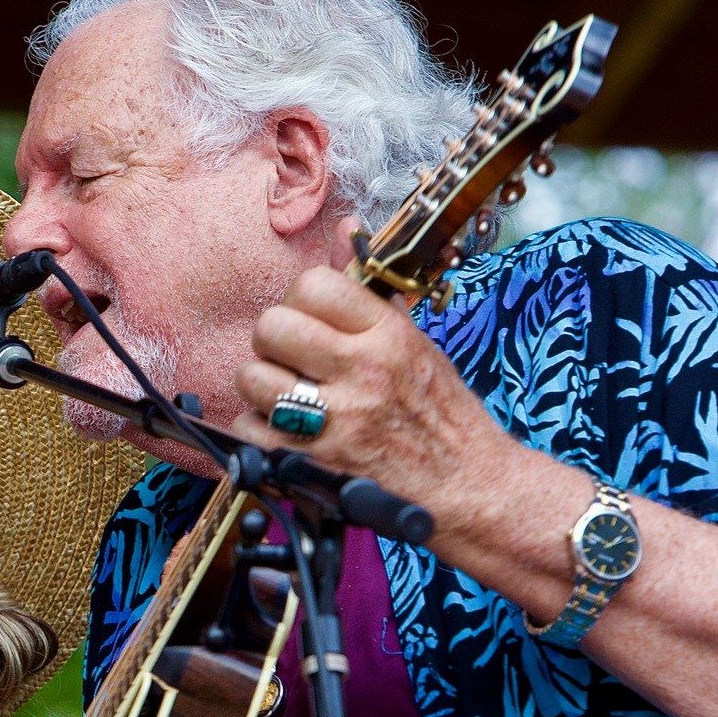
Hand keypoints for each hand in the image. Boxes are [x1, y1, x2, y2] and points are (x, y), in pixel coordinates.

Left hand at [231, 218, 528, 539]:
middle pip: (272, 327)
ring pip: (252, 377)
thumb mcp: (417, 344)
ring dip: (262, 385)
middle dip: (274, 340)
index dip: (301, 300)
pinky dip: (258, 429)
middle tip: (291, 357)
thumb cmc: (442, 415)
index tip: (310, 319)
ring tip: (287, 394)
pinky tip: (284, 431)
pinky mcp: (314, 462)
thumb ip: (372, 293)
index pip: (313, 285)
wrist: (468, 485)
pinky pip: (250, 428)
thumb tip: (346, 231)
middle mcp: (361, 372)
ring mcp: (335, 419)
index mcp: (387, 335)